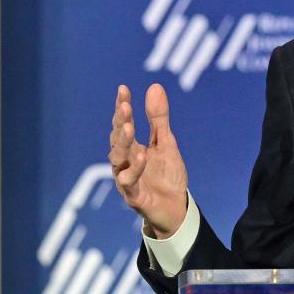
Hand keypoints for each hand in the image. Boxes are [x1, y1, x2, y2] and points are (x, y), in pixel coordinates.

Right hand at [109, 83, 188, 237]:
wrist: (176, 207)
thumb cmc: (167, 175)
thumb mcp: (167, 142)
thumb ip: (159, 118)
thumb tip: (154, 86)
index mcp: (132, 147)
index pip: (123, 124)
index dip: (122, 107)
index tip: (123, 89)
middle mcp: (124, 161)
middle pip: (117, 140)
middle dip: (120, 123)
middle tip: (124, 106)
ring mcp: (126, 178)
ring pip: (118, 159)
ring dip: (122, 143)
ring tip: (128, 127)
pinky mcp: (134, 195)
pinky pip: (130, 181)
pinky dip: (134, 168)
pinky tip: (142, 155)